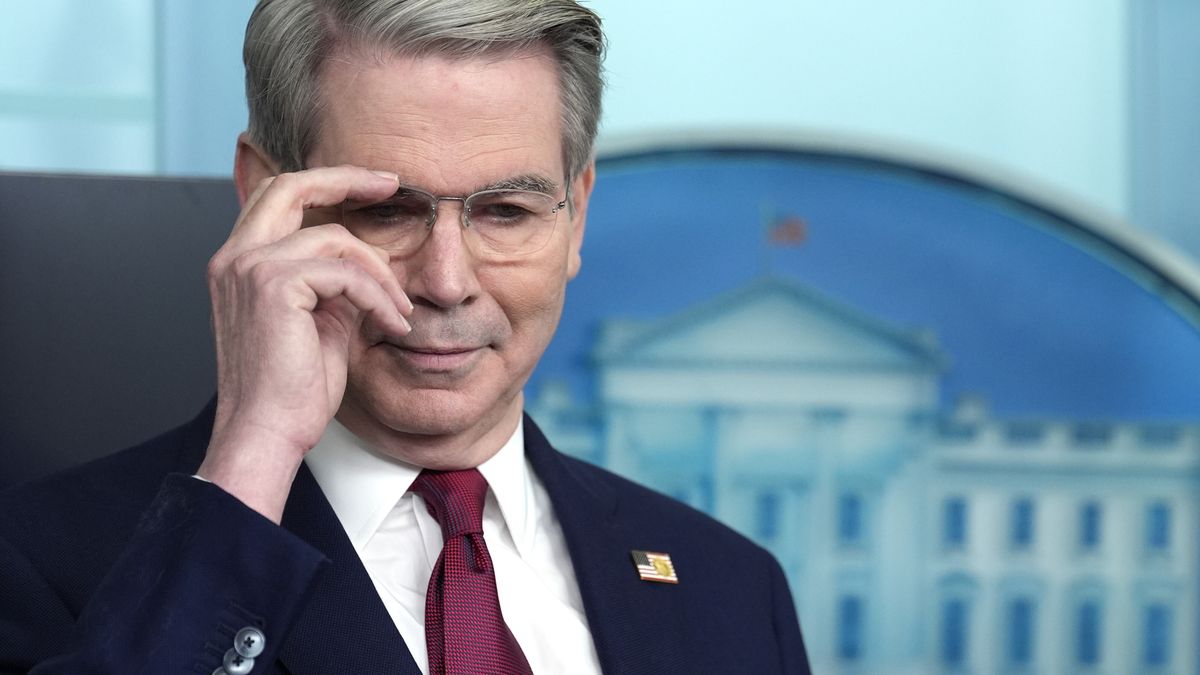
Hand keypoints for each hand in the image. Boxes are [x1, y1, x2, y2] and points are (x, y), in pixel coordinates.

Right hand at [197, 166, 411, 521]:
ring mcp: (248, 268)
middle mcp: (234, 257)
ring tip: (398, 310)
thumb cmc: (293, 391)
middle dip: (345, 178)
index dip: (326, 183)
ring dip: (379, 273)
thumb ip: (336, 284)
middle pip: (290, 186)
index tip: (374, 184)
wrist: (268, 432)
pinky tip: (392, 323)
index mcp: (239, 264)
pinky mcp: (272, 285)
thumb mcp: (321, 322)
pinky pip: (345, 271)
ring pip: (333, 237)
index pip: (277, 198)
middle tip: (391, 184)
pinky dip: (378, 295)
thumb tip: (370, 265)